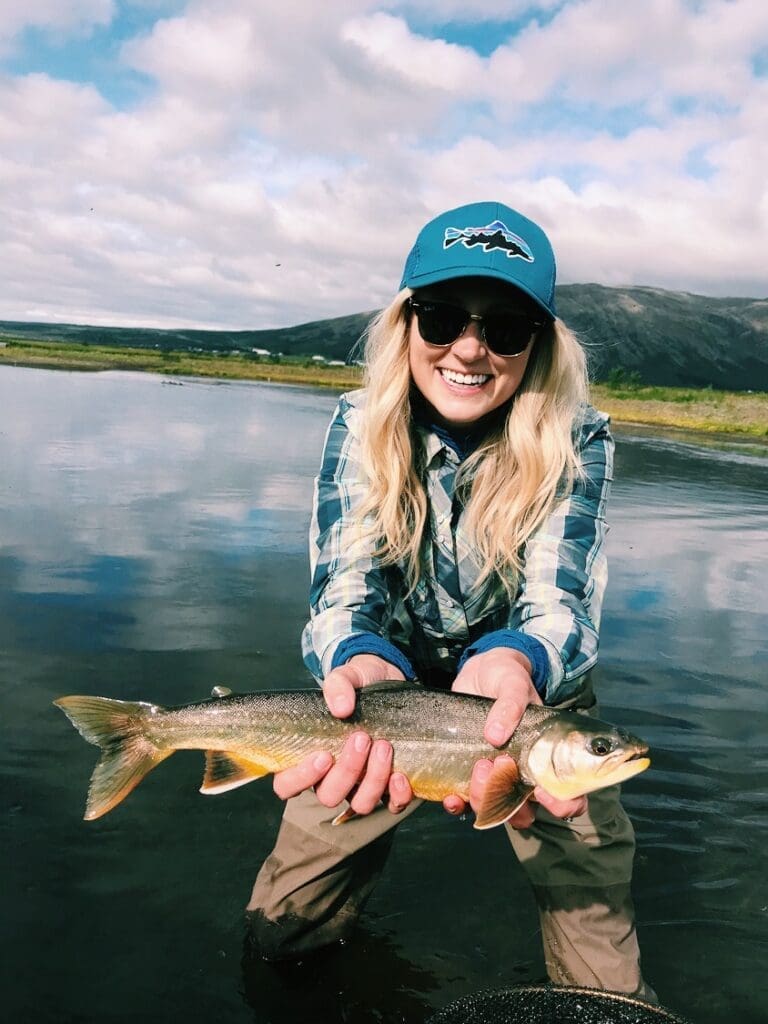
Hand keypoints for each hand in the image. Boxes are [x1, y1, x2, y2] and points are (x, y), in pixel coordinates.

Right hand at [272, 655, 413, 814]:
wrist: (389, 680)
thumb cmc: (357, 684)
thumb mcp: (345, 676)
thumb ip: (337, 686)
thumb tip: (341, 708)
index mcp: (308, 756)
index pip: (287, 785)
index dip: (300, 779)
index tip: (323, 755)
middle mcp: (331, 777)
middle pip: (329, 796)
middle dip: (347, 770)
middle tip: (361, 738)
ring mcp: (360, 784)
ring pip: (360, 804)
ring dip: (373, 780)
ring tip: (384, 745)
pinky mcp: (389, 784)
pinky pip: (393, 805)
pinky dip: (397, 795)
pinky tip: (401, 774)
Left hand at [443, 647, 586, 826]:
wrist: (478, 674)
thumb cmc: (506, 679)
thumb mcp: (513, 684)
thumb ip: (511, 704)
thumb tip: (496, 735)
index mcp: (545, 760)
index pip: (566, 798)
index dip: (561, 804)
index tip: (542, 791)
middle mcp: (521, 776)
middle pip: (523, 813)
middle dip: (510, 804)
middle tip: (499, 765)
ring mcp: (493, 778)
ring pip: (492, 811)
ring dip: (483, 800)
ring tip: (477, 767)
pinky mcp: (466, 775)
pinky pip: (463, 802)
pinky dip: (456, 805)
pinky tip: (450, 796)